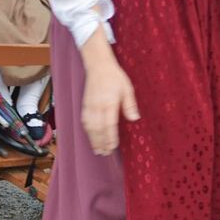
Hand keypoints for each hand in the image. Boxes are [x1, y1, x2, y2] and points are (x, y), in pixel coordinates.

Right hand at [80, 35, 139, 155]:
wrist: (98, 65)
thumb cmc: (114, 76)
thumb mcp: (127, 88)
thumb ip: (130, 104)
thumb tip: (134, 118)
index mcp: (109, 102)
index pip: (109, 124)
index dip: (110, 137)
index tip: (113, 147)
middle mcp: (97, 106)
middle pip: (98, 129)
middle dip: (101, 143)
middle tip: (105, 153)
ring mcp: (89, 106)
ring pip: (90, 127)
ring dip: (93, 140)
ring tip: (98, 150)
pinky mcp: (85, 104)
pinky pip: (84, 121)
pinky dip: (87, 131)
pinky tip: (91, 137)